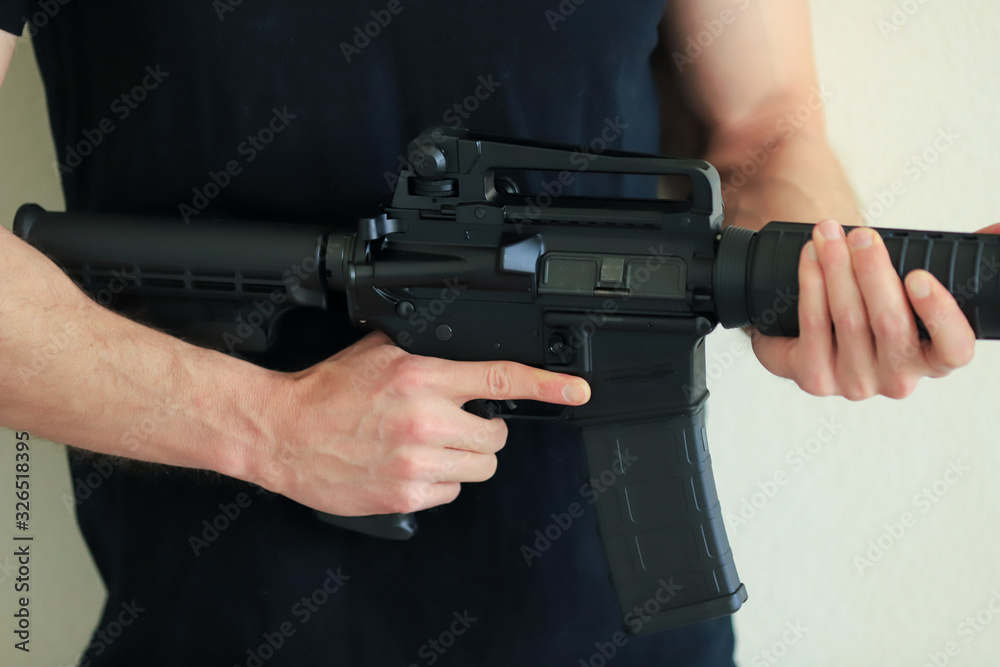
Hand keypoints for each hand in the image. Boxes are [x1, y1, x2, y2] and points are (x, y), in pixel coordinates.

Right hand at [249, 331, 590, 515]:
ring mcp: (417, 461)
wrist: (284, 433)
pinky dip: (440, 481)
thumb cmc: (326, 393)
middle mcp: (425, 420)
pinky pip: (452, 492)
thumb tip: (461, 356)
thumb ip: (426, 353)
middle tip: (455, 425)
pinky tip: (411, 466)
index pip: (500, 379)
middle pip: (496, 435)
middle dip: (482, 430)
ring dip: (464, 457)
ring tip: (430, 446)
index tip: (576, 390)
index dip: (547, 385)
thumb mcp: (378, 353)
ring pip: (480, 466)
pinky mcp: (406, 494)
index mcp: (422, 378)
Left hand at [751, 219, 976, 399]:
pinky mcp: (815, 379)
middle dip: (873, 270)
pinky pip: (814, 325)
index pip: (954, 350)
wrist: (814, 323)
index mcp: (935, 359)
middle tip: (860, 235)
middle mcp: (899, 379)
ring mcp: (855, 383)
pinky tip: (810, 256)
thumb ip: (958, 262)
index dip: (940, 313)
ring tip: (827, 234)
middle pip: (890, 324)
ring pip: (849, 319)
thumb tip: (999, 228)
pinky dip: (811, 283)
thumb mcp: (916, 284)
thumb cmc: (876, 301)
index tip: (918, 276)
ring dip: (835, 269)